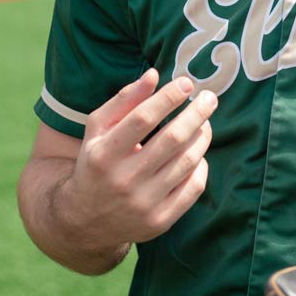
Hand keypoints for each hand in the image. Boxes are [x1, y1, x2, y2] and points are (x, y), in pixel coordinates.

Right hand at [65, 69, 216, 245]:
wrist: (86, 220)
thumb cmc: (96, 162)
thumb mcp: (98, 129)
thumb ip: (124, 100)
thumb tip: (154, 75)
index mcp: (103, 154)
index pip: (142, 119)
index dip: (168, 97)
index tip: (187, 83)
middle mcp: (123, 180)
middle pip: (172, 139)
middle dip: (197, 114)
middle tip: (210, 98)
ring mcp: (143, 204)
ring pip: (187, 162)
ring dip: (202, 136)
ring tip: (204, 122)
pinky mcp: (160, 221)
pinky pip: (194, 188)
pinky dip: (201, 165)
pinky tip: (198, 153)